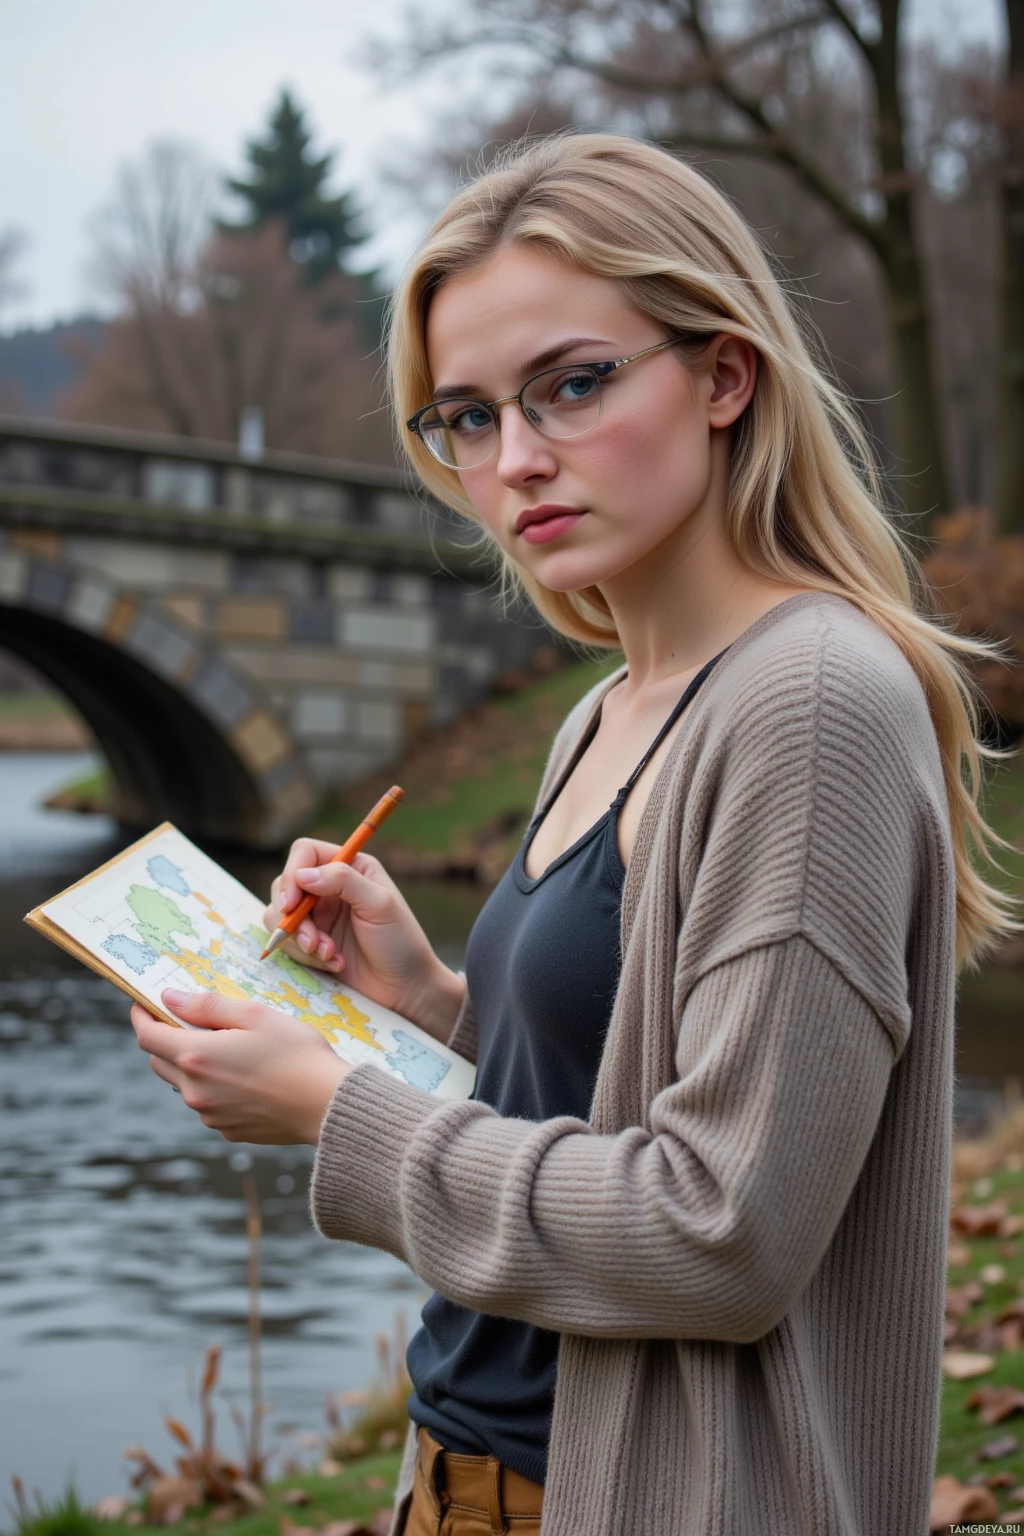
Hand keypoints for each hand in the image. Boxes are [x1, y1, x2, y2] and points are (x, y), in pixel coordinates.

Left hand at [130, 988, 349, 1143]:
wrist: (329, 1105)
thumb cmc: (297, 1053)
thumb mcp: (255, 1015)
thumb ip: (207, 1006)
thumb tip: (169, 998)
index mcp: (197, 1057)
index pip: (147, 1036)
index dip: (141, 1016)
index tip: (143, 1003)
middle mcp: (195, 1091)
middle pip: (160, 1061)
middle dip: (166, 1038)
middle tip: (191, 1021)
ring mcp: (210, 1115)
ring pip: (184, 1084)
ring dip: (192, 1064)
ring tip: (230, 1049)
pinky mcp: (227, 1130)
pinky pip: (208, 1103)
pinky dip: (214, 1087)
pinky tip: (247, 1076)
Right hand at [262, 838, 464, 1040]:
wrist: (404, 988)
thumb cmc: (401, 942)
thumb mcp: (379, 905)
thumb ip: (343, 881)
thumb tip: (302, 875)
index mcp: (351, 866)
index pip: (304, 853)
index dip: (292, 874)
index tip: (292, 904)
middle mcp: (330, 886)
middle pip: (284, 885)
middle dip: (293, 917)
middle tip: (312, 941)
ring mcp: (318, 914)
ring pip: (278, 915)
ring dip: (300, 939)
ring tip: (330, 955)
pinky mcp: (311, 941)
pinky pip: (287, 941)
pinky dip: (306, 955)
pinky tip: (335, 964)